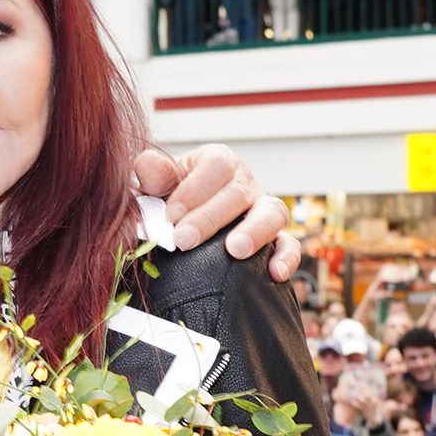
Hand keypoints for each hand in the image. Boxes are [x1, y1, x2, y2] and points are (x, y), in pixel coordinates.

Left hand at [134, 144, 298, 276]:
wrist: (184, 223)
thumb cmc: (171, 200)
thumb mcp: (158, 185)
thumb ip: (153, 174)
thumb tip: (146, 165)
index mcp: (217, 162)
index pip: (215, 165)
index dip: (193, 189)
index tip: (170, 215)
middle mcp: (245, 183)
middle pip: (238, 192)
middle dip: (209, 218)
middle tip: (183, 240)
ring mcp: (263, 210)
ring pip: (272, 212)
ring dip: (255, 231)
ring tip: (235, 250)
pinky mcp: (275, 238)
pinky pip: (289, 245)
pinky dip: (286, 257)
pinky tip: (275, 273)